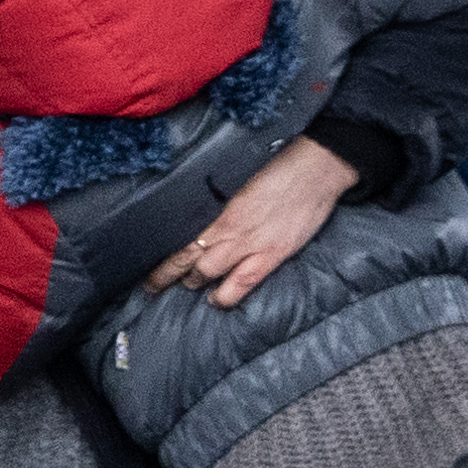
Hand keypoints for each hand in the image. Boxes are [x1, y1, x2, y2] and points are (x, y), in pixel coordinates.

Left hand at [153, 137, 362, 309]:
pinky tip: (215, 301)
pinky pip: (243, 282)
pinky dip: (226, 295)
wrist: (318, 168)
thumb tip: (204, 209)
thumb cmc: (282, 166)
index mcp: (218, 205)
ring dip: (193, 281)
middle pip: (187, 256)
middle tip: (154, 283)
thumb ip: (222, 197)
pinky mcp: (273, 254)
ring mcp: (250, 243)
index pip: (180, 233)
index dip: (163, 251)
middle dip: (168, 273)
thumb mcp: (242, 177)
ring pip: (208, 271)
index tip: (148, 258)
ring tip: (185, 286)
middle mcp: (229, 227)